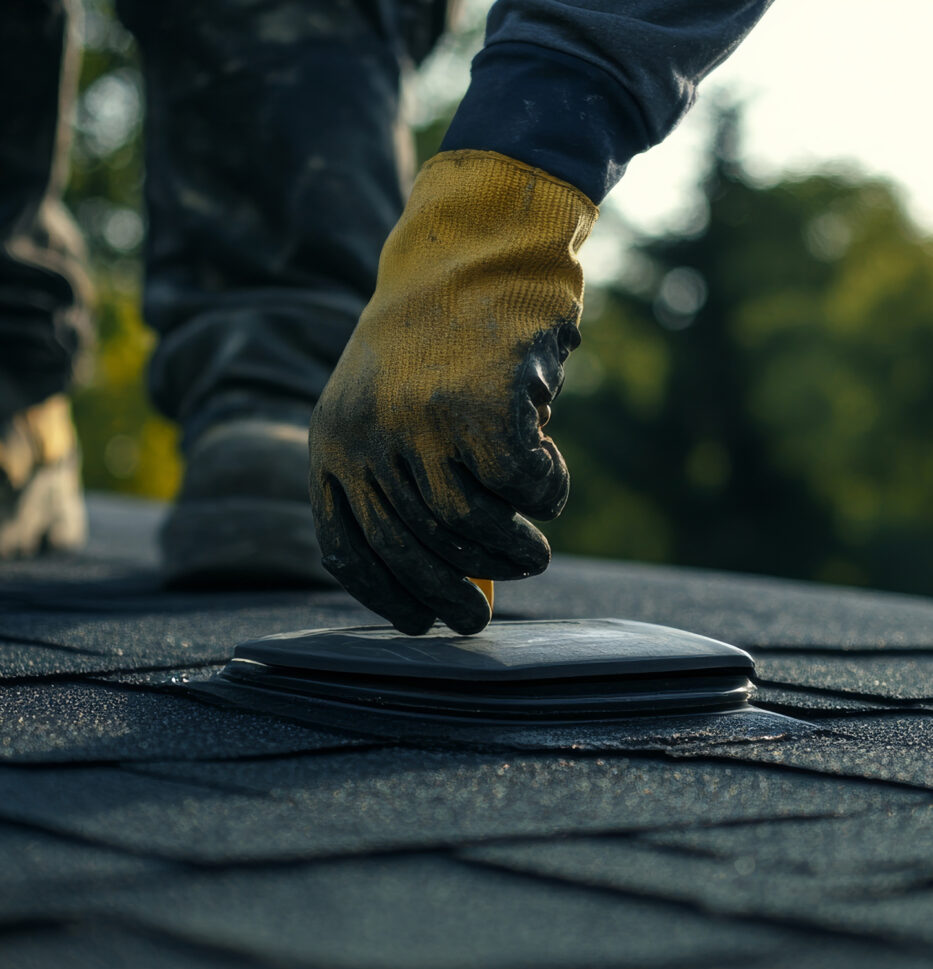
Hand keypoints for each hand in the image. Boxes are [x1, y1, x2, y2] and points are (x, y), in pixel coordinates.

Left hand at [308, 151, 596, 633]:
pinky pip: (522, 488)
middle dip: (452, 596)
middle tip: (481, 620)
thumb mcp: (394, 409)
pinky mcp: (482, 405)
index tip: (422, 623)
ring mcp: (420, 420)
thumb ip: (404, 483)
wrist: (478, 244)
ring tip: (534, 551)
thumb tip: (452, 580)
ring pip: (469, 530)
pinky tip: (550, 480)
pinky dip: (546, 497)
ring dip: (511, 553)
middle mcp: (365, 435)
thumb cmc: (444, 340)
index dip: (386, 596)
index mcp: (333, 441)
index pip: (348, 547)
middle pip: (412, 551)